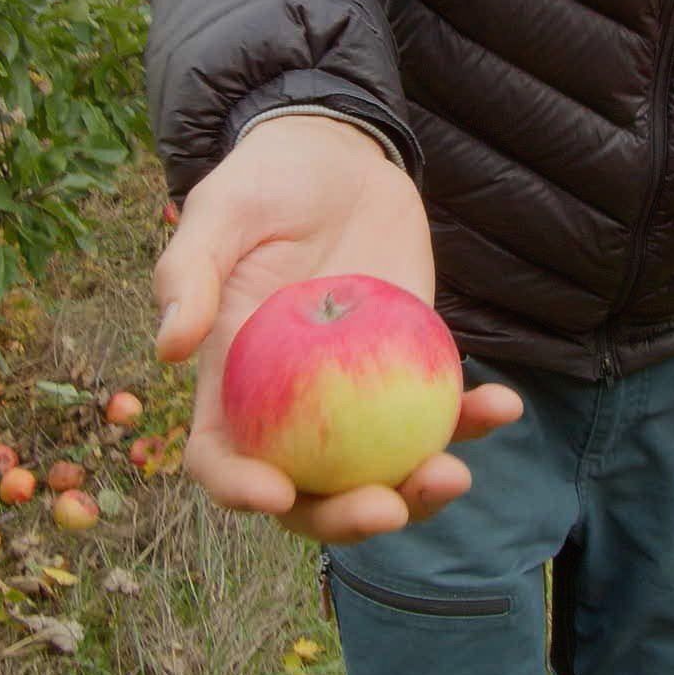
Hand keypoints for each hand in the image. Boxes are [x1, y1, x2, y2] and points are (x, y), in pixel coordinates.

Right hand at [153, 115, 522, 544]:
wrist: (339, 156)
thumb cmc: (266, 179)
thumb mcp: (220, 210)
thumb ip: (188, 271)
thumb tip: (169, 350)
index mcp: (229, 383)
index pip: (222, 458)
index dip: (241, 491)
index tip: (278, 494)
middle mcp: (289, 405)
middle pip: (310, 490)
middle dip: (346, 518)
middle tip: (390, 505)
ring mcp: (354, 394)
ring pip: (381, 469)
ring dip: (418, 488)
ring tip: (454, 474)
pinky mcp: (409, 368)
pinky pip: (441, 411)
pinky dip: (472, 419)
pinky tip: (504, 406)